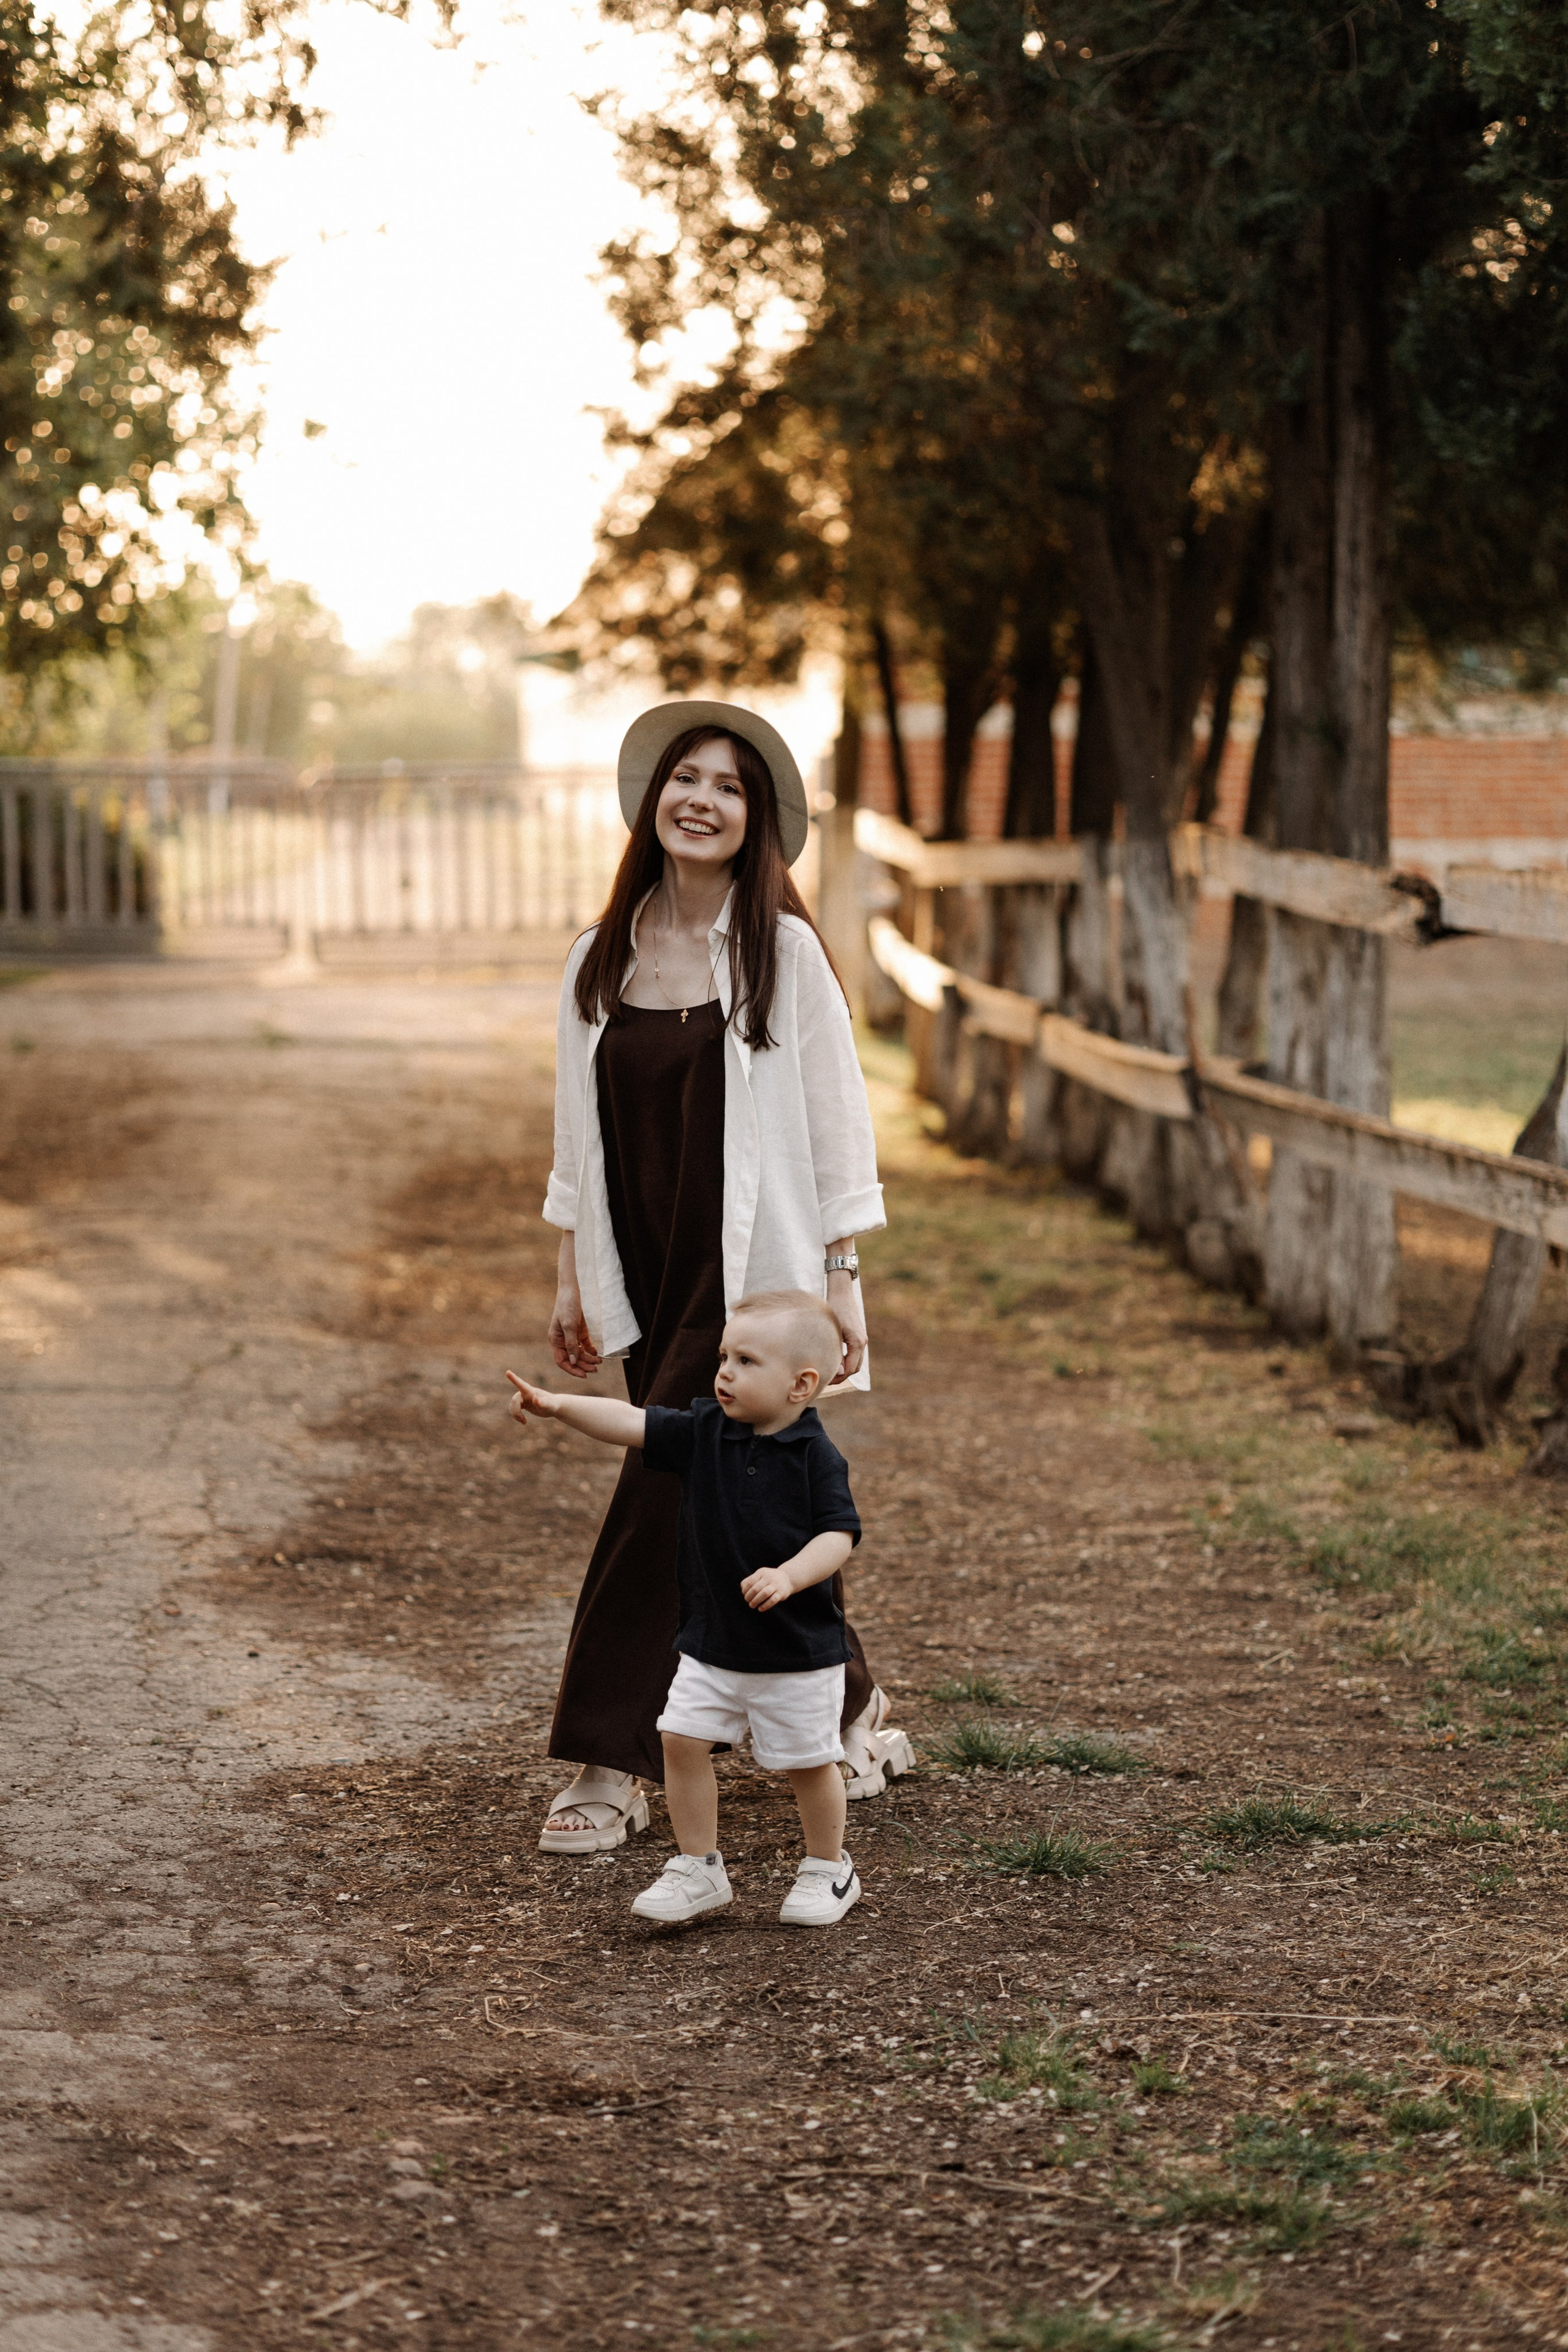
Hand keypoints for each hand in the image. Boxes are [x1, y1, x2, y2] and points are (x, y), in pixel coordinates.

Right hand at [507, 1370, 561, 1426]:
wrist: (554, 1407)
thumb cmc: (553, 1404)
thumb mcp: (549, 1405)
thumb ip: (542, 1402)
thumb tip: (534, 1399)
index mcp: (531, 1391)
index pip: (521, 1384)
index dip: (514, 1379)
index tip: (508, 1372)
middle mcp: (525, 1393)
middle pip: (514, 1400)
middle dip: (516, 1410)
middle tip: (523, 1419)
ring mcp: (523, 1398)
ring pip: (512, 1405)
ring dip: (516, 1414)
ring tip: (524, 1421)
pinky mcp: (523, 1404)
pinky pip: (514, 1409)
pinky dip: (516, 1416)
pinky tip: (524, 1421)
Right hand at [549, 1243, 600, 1379]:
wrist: (573, 1288)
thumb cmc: (568, 1304)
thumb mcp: (569, 1325)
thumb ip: (571, 1343)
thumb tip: (573, 1361)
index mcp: (555, 1340)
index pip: (562, 1360)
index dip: (572, 1369)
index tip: (584, 1375)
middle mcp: (562, 1340)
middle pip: (572, 1358)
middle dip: (583, 1365)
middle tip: (596, 1369)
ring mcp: (571, 1335)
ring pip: (579, 1353)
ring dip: (588, 1359)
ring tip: (599, 1362)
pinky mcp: (579, 1330)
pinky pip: (585, 1345)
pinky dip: (591, 1351)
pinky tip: (597, 1354)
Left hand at [740, 1564, 793, 1612]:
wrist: (787, 1578)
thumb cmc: (769, 1579)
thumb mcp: (760, 1575)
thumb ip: (750, 1580)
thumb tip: (743, 1588)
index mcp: (761, 1572)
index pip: (750, 1582)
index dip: (745, 1590)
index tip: (744, 1594)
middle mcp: (769, 1577)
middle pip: (756, 1589)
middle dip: (749, 1597)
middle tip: (747, 1601)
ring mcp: (776, 1585)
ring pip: (764, 1593)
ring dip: (756, 1601)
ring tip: (752, 1605)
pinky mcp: (781, 1593)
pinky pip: (772, 1600)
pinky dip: (765, 1606)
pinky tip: (760, 1609)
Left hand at [825, 1268, 865, 1383]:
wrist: (841, 1293)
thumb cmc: (833, 1310)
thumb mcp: (832, 1332)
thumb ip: (836, 1352)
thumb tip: (838, 1371)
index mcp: (857, 1342)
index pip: (850, 1369)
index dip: (839, 1378)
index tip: (826, 1380)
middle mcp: (862, 1342)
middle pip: (854, 1368)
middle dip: (841, 1376)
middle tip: (826, 1379)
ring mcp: (862, 1339)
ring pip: (855, 1362)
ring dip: (844, 1369)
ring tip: (829, 1372)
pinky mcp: (858, 1336)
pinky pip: (854, 1354)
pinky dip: (846, 1361)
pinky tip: (834, 1361)